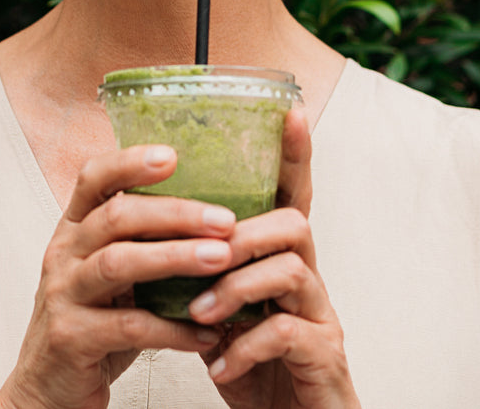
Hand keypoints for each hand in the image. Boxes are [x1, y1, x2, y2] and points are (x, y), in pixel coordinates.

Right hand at [0, 143, 239, 408]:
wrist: (48, 388)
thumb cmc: (92, 322)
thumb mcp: (108, 273)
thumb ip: (141, 241)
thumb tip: (213, 211)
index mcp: (74, 229)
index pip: (94, 178)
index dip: (130, 161)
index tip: (173, 155)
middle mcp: (64, 253)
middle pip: (117, 216)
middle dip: (175, 213)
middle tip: (225, 220)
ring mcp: (63, 295)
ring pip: (119, 263)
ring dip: (175, 258)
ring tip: (221, 260)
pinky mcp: (71, 338)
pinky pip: (128, 327)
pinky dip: (172, 329)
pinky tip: (206, 332)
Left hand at [187, 107, 359, 408]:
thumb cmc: (255, 369)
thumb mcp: (225, 313)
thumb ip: (207, 272)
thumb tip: (156, 233)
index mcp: (280, 262)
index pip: (291, 195)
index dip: (294, 154)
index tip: (290, 110)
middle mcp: (309, 281)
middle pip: (293, 223)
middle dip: (243, 231)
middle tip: (204, 252)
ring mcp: (321, 318)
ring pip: (292, 270)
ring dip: (235, 286)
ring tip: (198, 314)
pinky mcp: (323, 358)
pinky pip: (287, 333)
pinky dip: (244, 345)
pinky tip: (218, 363)